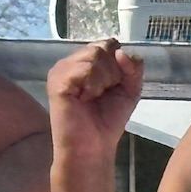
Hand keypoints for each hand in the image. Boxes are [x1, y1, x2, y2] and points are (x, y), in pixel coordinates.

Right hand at [47, 38, 142, 159]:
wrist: (93, 147)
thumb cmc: (107, 121)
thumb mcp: (130, 90)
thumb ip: (133, 68)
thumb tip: (121, 51)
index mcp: (86, 61)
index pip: (109, 44)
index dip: (119, 64)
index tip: (115, 85)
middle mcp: (71, 61)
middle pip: (103, 48)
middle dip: (112, 73)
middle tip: (103, 94)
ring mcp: (61, 70)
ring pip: (95, 56)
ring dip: (104, 80)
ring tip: (93, 98)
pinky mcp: (57, 81)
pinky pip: (85, 69)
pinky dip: (93, 85)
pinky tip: (85, 99)